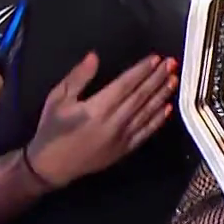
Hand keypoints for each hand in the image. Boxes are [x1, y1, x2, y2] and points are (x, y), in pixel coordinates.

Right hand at [26, 52, 177, 187]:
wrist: (51, 166)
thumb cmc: (52, 130)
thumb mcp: (57, 99)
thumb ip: (77, 77)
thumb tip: (94, 57)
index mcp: (97, 108)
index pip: (126, 84)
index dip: (142, 70)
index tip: (155, 59)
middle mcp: (113, 123)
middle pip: (141, 96)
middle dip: (157, 78)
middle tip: (171, 64)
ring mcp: (121, 138)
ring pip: (147, 113)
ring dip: (161, 95)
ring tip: (173, 80)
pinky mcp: (124, 150)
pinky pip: (145, 133)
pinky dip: (157, 120)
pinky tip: (166, 109)